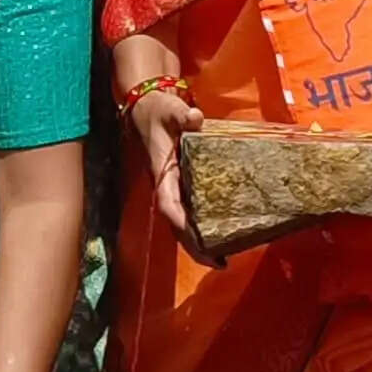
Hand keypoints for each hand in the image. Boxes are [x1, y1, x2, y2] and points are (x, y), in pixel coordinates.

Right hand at [128, 82, 207, 248]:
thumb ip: (182, 114)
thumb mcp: (170, 109)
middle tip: (218, 263)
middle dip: (194, 246)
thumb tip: (195, 117)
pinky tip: (221, 237)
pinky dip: (202, 229)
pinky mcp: (183, 187)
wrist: (149, 108)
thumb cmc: (159, 111)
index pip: (168, 203)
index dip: (180, 222)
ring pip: (183, 224)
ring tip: (222, 260)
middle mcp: (167, 187)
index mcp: (162, 173)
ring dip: (199, 244)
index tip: (195, 237)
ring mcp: (175, 189)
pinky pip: (191, 213)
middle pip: (176, 225)